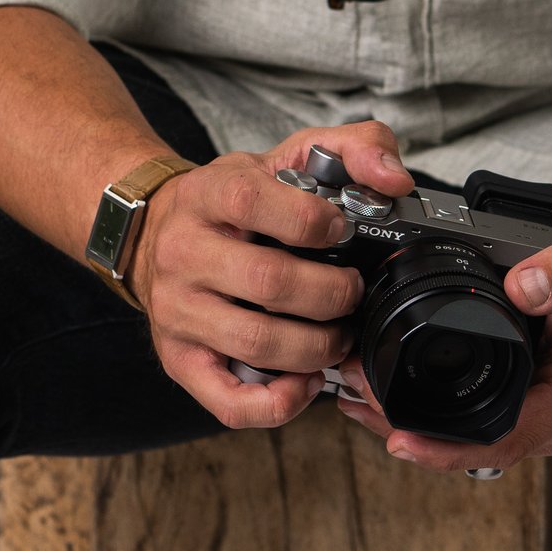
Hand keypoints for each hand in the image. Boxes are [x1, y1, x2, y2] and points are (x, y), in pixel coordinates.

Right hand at [131, 120, 413, 429]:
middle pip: (269, 282)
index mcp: (208, 195)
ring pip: (256, 343)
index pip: (255, 203)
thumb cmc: (234, 202)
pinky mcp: (179, 360)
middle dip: (332, 294)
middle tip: (351, 293)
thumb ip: (354, 148)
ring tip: (337, 336)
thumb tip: (395, 180)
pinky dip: (280, 402)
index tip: (341, 232)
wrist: (156, 233)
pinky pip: (230, 403)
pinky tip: (306, 380)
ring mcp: (177, 311)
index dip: (314, 222)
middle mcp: (183, 253)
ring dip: (316, 347)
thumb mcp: (287, 155)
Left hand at [331, 198, 551, 475]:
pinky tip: (385, 384)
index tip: (400, 439)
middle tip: (353, 398)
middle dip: (413, 433)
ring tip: (352, 393)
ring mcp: (539, 410)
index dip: (449, 446)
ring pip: (468, 436)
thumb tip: (526, 285)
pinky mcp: (523, 397)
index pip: (507, 437)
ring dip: (412, 421)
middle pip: (476, 446)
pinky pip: (471, 415)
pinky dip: (427, 405)